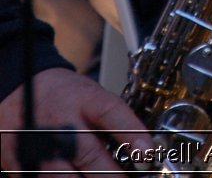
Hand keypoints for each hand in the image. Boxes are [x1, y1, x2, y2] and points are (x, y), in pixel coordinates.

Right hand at [0, 68, 151, 174]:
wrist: (19, 88)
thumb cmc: (63, 94)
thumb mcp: (91, 95)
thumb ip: (110, 121)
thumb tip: (138, 151)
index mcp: (83, 99)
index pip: (111, 113)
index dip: (131, 134)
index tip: (147, 153)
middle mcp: (62, 122)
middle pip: (90, 157)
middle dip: (111, 176)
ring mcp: (39, 145)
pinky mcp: (20, 163)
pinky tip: (75, 177)